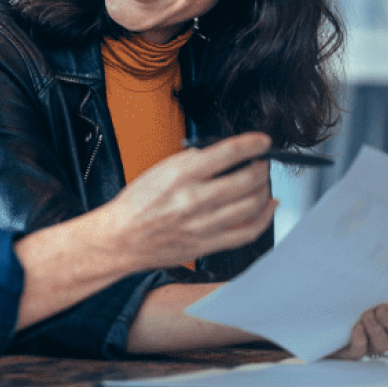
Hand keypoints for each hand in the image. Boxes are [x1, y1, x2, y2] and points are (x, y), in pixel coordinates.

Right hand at [96, 132, 276, 270]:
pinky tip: (268, 207)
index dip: (253, 144)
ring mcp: (203, 224)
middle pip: (247, 180)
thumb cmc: (136, 205)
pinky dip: (264, 218)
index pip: (229, 152)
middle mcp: (195, 199)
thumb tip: (222, 154)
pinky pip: (247, 232)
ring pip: (252, 205)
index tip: (263, 142)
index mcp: (182, 174)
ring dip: (264, 190)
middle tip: (263, 164)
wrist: (120, 239)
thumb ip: (192, 161)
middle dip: (262, 168)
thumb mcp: (161, 169)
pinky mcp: (207, 244)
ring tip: (263, 183)